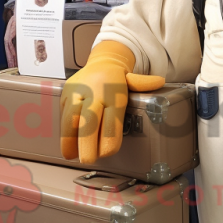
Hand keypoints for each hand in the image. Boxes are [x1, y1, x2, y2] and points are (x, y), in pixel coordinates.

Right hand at [60, 41, 163, 163]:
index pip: (111, 118)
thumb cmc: (118, 79)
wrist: (101, 62)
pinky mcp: (66, 95)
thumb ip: (143, 84)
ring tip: (72, 156)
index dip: (108, 137)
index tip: (107, 153)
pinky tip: (67, 147)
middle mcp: (94, 93)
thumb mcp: (133, 80)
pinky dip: (64, 132)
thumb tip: (159, 82)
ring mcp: (78, 93)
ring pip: (71, 118)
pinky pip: (63, 115)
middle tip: (88, 160)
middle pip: (88, 120)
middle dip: (87, 142)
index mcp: (113, 93)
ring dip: (70, 139)